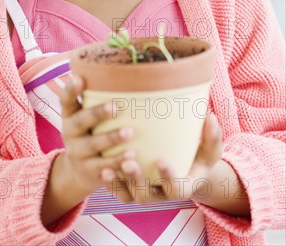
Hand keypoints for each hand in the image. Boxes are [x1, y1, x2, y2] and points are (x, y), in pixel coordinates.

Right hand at [60, 75, 135, 196]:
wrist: (77, 172)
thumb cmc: (90, 133)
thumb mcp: (86, 117)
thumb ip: (97, 99)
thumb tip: (127, 69)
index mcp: (69, 116)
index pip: (65, 100)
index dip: (71, 90)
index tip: (80, 79)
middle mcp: (69, 133)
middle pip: (79, 121)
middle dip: (97, 113)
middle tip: (116, 106)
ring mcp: (77, 153)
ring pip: (92, 145)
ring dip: (111, 138)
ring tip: (130, 132)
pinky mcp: (88, 172)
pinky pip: (102, 168)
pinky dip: (117, 163)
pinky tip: (132, 157)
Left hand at [101, 113, 222, 203]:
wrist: (187, 167)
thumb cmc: (199, 154)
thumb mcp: (210, 148)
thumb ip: (212, 136)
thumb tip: (211, 116)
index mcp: (183, 186)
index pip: (176, 189)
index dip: (168, 177)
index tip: (161, 160)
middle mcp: (161, 194)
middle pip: (146, 195)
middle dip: (136, 180)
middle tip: (128, 161)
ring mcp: (144, 192)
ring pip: (128, 195)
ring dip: (117, 182)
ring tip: (107, 166)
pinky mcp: (130, 187)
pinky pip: (117, 190)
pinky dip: (109, 181)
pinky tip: (100, 166)